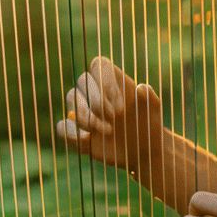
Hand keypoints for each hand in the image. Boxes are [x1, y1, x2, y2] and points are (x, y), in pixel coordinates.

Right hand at [55, 57, 164, 175]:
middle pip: (82, 80)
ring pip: (71, 98)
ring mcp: (84, 112)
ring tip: (108, 132)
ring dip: (87, 115)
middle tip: (116, 117)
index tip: (120, 100)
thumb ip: (150, 97)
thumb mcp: (155, 111)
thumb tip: (140, 88)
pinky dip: (70, 132)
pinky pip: (61, 127)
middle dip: (98, 100)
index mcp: (113, 82)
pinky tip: (88, 139)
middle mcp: (96, 93)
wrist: (145, 151)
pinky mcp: (77, 134)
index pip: (99, 65)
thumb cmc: (150, 126)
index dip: (105, 79)